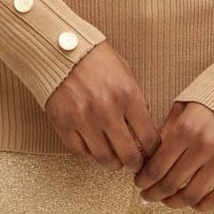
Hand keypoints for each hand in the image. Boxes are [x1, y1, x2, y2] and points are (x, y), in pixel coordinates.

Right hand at [44, 41, 161, 172]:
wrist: (59, 48)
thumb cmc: (94, 57)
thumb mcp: (125, 71)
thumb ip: (136, 98)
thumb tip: (143, 125)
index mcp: (127, 95)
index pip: (149, 138)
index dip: (153, 152)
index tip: (152, 155)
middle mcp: (107, 110)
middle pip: (129, 155)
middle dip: (135, 164)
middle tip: (135, 165)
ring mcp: (84, 119)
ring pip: (104, 158)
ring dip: (113, 162)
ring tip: (115, 159)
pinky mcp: (64, 124)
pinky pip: (80, 152)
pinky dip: (89, 154)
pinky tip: (93, 146)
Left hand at [133, 100, 213, 210]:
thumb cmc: (209, 99)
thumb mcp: (181, 108)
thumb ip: (165, 133)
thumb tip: (148, 161)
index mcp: (185, 128)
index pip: (157, 167)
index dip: (144, 181)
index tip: (139, 183)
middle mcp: (204, 145)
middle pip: (171, 184)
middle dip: (154, 194)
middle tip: (147, 196)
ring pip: (192, 195)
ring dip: (175, 203)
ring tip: (167, 201)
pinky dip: (203, 205)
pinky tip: (192, 203)